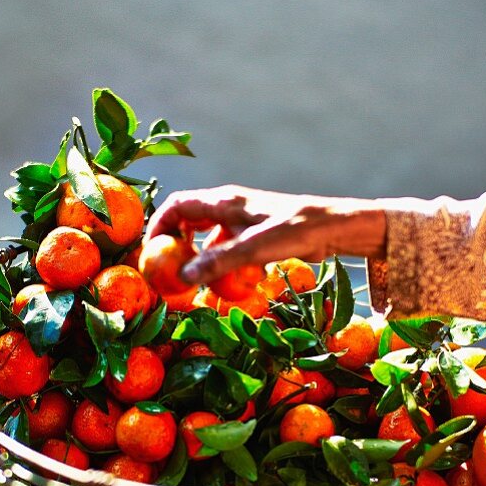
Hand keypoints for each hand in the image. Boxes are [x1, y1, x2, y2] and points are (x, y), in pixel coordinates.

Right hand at [144, 185, 385, 286]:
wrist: (333, 227)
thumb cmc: (295, 230)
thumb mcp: (253, 248)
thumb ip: (217, 263)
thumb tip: (182, 279)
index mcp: (224, 201)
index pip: (177, 205)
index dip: (159, 226)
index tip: (153, 253)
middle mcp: (230, 207)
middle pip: (189, 220)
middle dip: (176, 244)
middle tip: (170, 270)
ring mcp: (243, 220)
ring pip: (210, 236)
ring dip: (200, 257)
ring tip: (197, 281)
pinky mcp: (256, 234)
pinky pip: (230, 248)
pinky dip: (223, 263)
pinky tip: (230, 284)